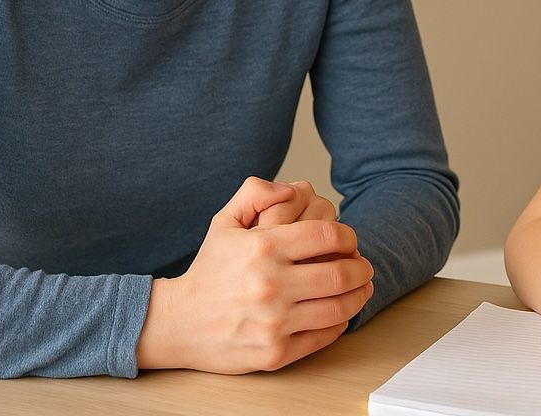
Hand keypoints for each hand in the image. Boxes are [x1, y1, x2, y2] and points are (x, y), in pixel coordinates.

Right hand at [137, 177, 374, 373]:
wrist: (177, 323)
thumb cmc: (208, 271)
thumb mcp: (223, 223)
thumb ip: (255, 194)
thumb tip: (291, 188)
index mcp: (263, 248)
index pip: (328, 236)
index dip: (348, 237)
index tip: (350, 241)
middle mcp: (271, 285)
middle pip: (340, 273)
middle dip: (361, 268)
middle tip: (363, 266)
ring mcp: (274, 322)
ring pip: (338, 308)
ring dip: (358, 296)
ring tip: (361, 288)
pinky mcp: (275, 352)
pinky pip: (323, 336)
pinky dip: (340, 323)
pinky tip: (340, 314)